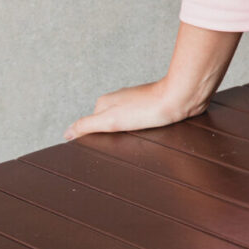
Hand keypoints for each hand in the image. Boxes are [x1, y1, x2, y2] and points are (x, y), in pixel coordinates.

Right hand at [64, 77, 205, 140]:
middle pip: (109, 125)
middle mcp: (120, 100)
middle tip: (121, 147)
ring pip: (126, 124)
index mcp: (105, 102)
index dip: (95, 139)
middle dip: (113, 137)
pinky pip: (143, 122)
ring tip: (136, 142)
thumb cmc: (148, 108)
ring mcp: (137, 103)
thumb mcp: (110, 120)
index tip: (101, 149)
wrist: (181, 98)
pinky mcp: (154, 107)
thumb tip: (66, 133)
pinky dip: (143, 130)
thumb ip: (86, 125)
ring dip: (129, 134)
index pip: (91, 126)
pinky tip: (148, 136)